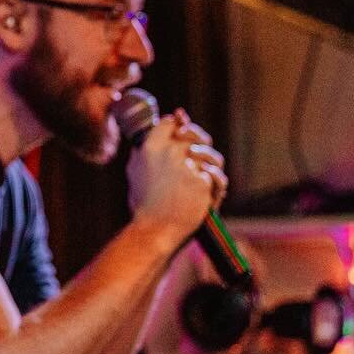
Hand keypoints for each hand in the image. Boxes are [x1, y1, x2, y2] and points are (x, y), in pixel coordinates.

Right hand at [126, 110, 227, 244]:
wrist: (154, 231)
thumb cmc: (145, 205)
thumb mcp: (136, 171)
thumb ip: (146, 149)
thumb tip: (163, 126)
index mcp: (150, 147)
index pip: (170, 122)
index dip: (179, 125)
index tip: (182, 131)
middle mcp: (169, 152)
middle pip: (194, 134)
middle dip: (201, 142)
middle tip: (199, 155)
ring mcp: (187, 165)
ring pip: (210, 156)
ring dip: (211, 166)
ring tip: (206, 178)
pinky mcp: (202, 181)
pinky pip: (217, 177)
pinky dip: (216, 186)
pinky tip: (209, 195)